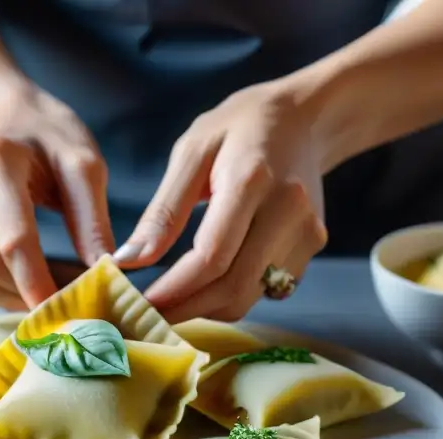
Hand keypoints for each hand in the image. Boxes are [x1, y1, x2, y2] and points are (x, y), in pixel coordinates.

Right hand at [0, 84, 114, 309]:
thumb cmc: (43, 139)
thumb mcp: (81, 162)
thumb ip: (93, 218)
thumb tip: (109, 270)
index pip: (14, 240)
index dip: (39, 284)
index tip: (67, 315)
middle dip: (29, 294)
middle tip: (66, 303)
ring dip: (12, 295)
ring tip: (43, 283)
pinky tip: (11, 271)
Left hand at [116, 83, 327, 322]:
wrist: (304, 118)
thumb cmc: (238, 128)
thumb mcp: (191, 152)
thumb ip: (163, 211)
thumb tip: (129, 260)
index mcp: (252, 180)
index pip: (212, 257)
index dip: (175, 290)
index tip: (141, 304)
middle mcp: (288, 211)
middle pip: (233, 286)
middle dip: (186, 309)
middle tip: (148, 316)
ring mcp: (307, 232)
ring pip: (250, 296)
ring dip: (206, 309)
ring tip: (172, 301)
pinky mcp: (313, 246)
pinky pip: (266, 289)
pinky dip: (231, 296)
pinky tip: (208, 284)